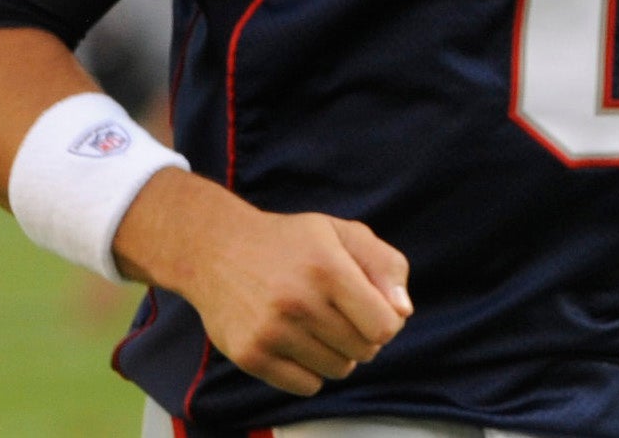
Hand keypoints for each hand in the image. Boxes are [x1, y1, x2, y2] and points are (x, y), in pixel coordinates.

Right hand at [113, 172, 411, 396]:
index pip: (385, 326)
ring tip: (314, 324)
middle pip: (364, 351)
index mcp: (327, 267)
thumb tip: (403, 312)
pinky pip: (307, 386)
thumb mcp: (339, 232)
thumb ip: (384, 264)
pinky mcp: (251, 356)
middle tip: (336, 312)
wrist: (214, 249)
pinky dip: (309, 370)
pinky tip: (294, 341)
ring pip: (338, 370)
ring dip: (335, 353)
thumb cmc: (289, 242)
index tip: (369, 307)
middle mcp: (298, 301)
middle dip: (360, 335)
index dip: (386, 321)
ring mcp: (271, 331)